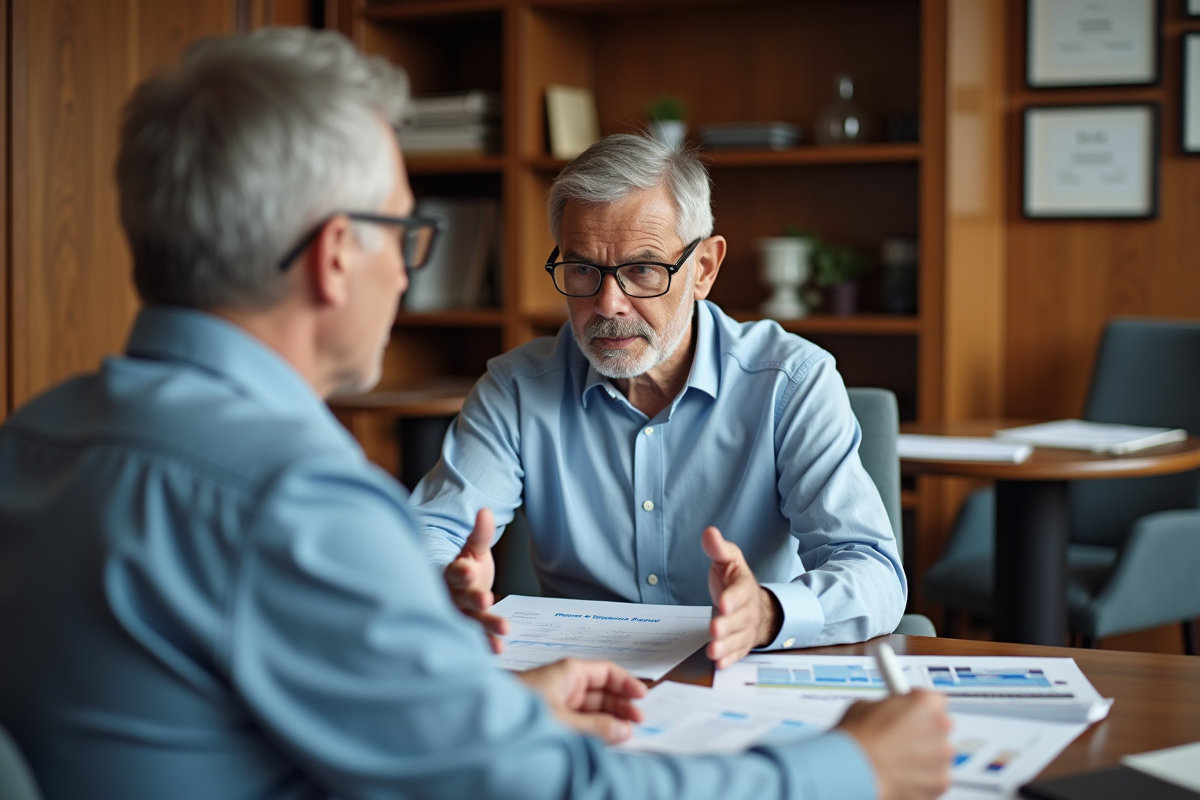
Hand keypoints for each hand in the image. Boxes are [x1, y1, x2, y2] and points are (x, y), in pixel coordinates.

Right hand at [444, 508, 508, 652]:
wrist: (462, 585)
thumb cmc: (466, 565)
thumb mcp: (475, 548)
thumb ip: (481, 533)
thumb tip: (485, 512)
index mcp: (450, 572)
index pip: (452, 572)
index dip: (460, 572)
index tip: (469, 571)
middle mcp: (451, 595)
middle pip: (461, 598)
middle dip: (473, 599)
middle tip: (487, 600)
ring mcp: (458, 614)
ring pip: (470, 620)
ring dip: (484, 627)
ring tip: (503, 630)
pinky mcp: (468, 628)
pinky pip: (476, 637)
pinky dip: (486, 643)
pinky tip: (499, 648)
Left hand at [517, 658, 646, 743]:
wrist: (480, 725)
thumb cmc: (517, 713)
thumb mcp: (564, 722)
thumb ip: (597, 727)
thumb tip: (624, 730)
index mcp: (568, 672)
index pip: (606, 672)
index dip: (627, 684)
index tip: (643, 698)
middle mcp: (563, 683)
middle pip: (601, 691)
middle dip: (621, 706)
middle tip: (638, 723)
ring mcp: (556, 700)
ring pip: (590, 708)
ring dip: (608, 721)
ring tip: (624, 735)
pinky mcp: (548, 717)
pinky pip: (578, 721)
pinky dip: (592, 729)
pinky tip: (602, 740)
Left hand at [702, 527, 780, 668]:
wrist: (751, 602)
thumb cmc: (735, 580)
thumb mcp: (728, 560)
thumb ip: (719, 549)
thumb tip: (709, 532)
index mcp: (744, 586)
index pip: (741, 592)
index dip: (733, 598)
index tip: (723, 603)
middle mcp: (748, 609)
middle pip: (740, 619)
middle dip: (728, 625)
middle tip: (714, 629)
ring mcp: (746, 628)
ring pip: (739, 638)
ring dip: (726, 645)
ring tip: (713, 651)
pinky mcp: (742, 643)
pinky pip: (738, 653)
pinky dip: (729, 659)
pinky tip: (719, 664)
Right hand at [836, 691, 953, 799]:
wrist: (854, 772)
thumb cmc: (857, 739)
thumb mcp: (866, 706)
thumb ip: (888, 707)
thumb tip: (887, 713)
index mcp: (925, 702)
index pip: (933, 699)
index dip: (917, 707)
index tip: (909, 713)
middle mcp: (940, 727)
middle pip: (938, 726)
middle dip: (922, 731)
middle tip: (898, 736)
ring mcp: (942, 756)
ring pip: (938, 753)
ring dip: (924, 755)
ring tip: (896, 758)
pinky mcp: (940, 782)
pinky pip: (935, 776)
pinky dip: (922, 777)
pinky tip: (901, 774)